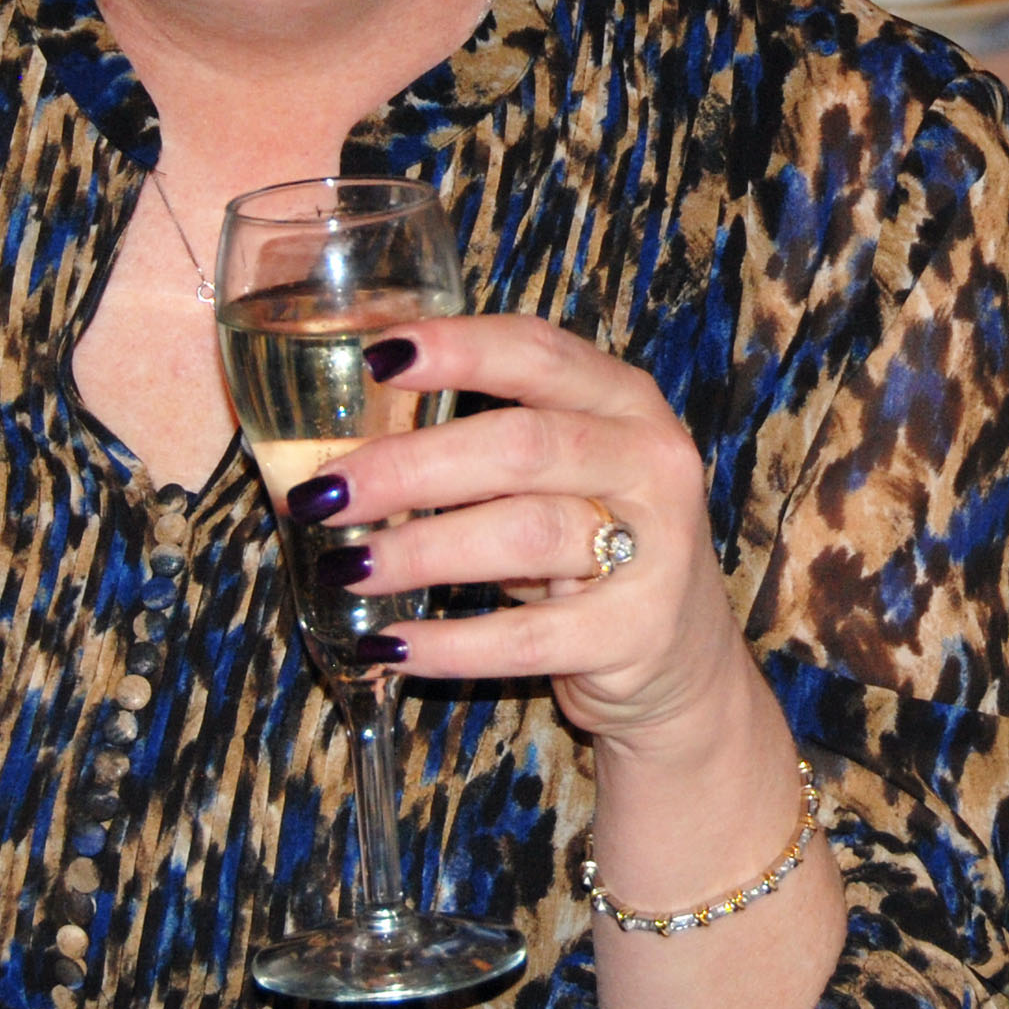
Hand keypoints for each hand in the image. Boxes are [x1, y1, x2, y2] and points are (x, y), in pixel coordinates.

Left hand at [291, 315, 756, 755]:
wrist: (683, 659)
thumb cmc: (595, 546)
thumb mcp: (565, 475)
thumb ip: (488, 444)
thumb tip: (347, 448)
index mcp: (624, 401)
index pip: (538, 353)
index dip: (458, 350)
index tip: (376, 358)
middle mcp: (649, 460)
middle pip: (521, 445)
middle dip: (410, 467)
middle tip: (325, 494)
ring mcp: (656, 548)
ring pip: (524, 534)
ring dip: (421, 551)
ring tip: (346, 569)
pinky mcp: (636, 631)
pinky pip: (526, 637)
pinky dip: (450, 643)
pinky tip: (390, 645)